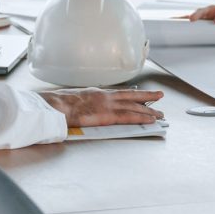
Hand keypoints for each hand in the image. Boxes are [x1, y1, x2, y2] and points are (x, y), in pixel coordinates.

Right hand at [42, 87, 164, 126]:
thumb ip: (80, 103)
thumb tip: (80, 108)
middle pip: (131, 96)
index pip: (118, 93)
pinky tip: (151, 120)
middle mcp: (104, 96)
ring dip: (149, 111)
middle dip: (146, 97)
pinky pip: (129, 117)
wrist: (54, 107)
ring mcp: (107, 105)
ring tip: (160, 114)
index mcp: (95, 93)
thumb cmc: (57, 105)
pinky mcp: (107, 115)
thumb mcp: (70, 99)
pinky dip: (142, 118)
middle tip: (159, 96)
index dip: (131, 94)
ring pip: (134, 107)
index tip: (140, 94)